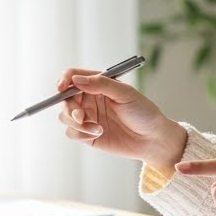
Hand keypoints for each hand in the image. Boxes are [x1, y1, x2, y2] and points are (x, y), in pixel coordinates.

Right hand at [56, 68, 186, 173]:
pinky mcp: (87, 134)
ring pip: (64, 116)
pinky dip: (80, 134)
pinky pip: (71, 133)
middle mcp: (89, 99)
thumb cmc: (144, 112)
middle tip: (81, 116)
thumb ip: (101, 85)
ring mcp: (87, 117)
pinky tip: (99, 134)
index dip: (64, 80)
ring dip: (77, 123)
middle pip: (64, 98)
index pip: (73, 77)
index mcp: (98, 85)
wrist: (153, 139)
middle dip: (69, 107)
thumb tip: (76, 79)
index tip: (62, 87)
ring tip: (98, 128)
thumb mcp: (125, 94)